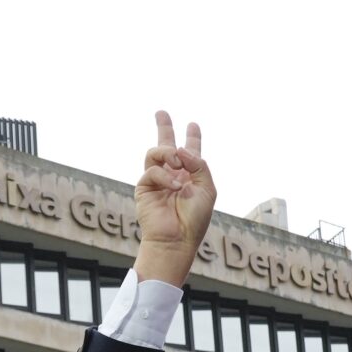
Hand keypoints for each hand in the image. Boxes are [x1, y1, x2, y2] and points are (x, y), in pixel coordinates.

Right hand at [133, 111, 215, 286]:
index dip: (192, 137)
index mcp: (190, 176)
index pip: (191, 152)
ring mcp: (157, 180)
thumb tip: (179, 149)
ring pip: (156, 151)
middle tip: (161, 112)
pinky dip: (165, 176)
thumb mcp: (207, 188)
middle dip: (164, 127)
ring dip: (169, 153)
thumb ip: (199, 164)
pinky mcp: (144, 187)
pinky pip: (153, 170)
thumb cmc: (194, 219)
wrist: (176, 239)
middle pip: (166, 145)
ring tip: (178, 164)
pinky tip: (175, 187)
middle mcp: (173, 175)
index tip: (193, 125)